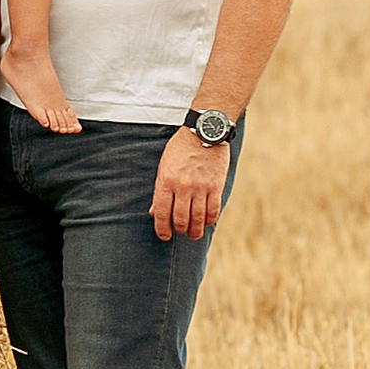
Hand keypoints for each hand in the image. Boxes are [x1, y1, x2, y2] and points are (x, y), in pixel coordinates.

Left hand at [149, 127, 228, 244]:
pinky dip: (210, 220)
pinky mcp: (215, 186)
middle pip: (180, 219)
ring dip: (195, 231)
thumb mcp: (163, 166)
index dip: (162, 229)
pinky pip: (213, 211)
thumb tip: (153, 212)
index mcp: (166, 181)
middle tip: (180, 232)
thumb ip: (159, 190)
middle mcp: (183, 186)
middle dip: (179, 230)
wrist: (204, 132)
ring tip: (193, 234)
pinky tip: (207, 222)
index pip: (161, 213)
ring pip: (198, 219)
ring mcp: (200, 187)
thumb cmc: (180, 149)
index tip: (164, 236)